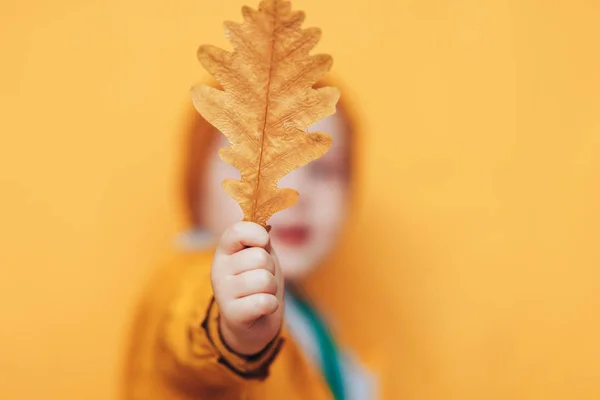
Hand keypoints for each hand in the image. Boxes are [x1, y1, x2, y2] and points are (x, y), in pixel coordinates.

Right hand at [211, 222, 283, 355]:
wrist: (251, 324)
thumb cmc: (258, 283)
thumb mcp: (259, 255)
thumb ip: (260, 239)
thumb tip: (264, 227)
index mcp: (224, 250)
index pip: (237, 230)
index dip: (258, 235)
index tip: (263, 244)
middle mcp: (218, 269)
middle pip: (260, 258)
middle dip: (270, 269)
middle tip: (262, 279)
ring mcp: (223, 292)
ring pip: (265, 280)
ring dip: (271, 288)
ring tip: (262, 294)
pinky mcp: (232, 314)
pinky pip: (264, 302)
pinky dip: (271, 305)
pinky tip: (262, 308)